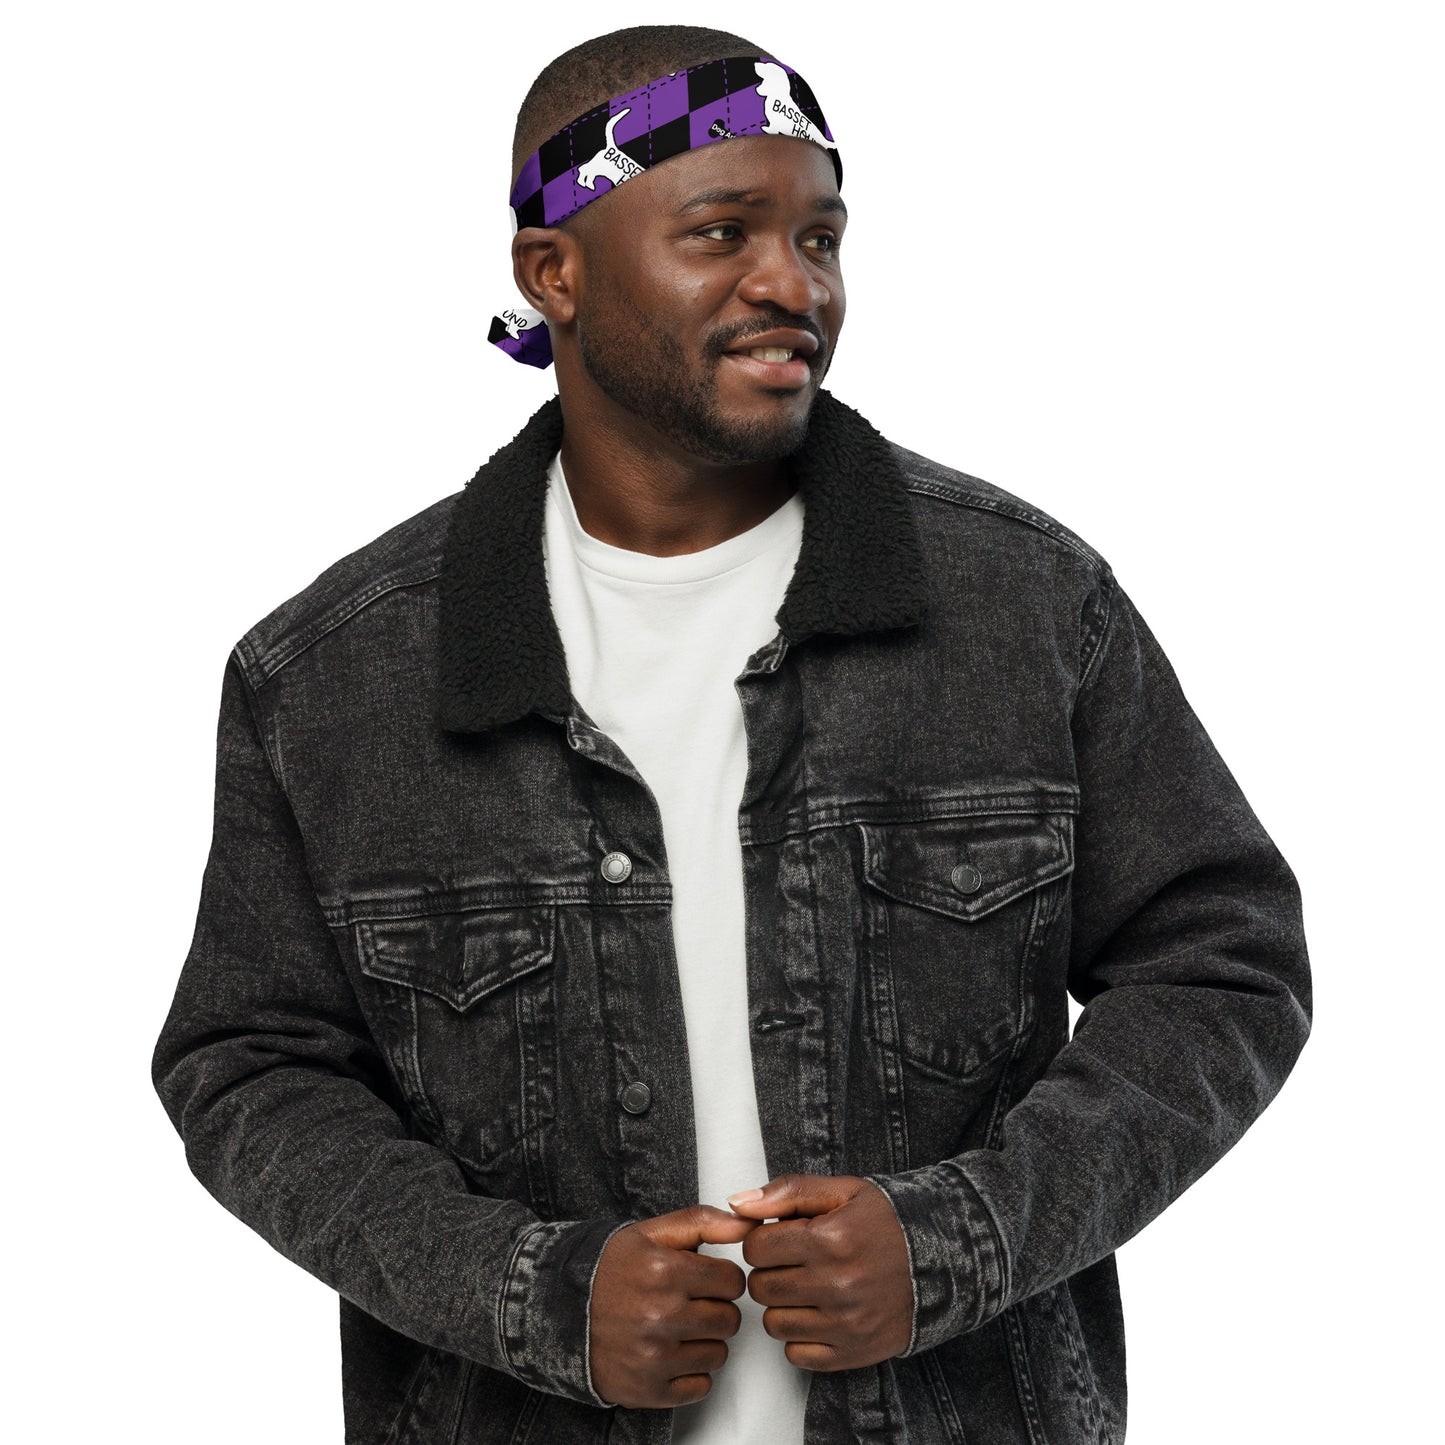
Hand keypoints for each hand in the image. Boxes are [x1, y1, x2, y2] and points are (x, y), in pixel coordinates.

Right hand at [588, 1204, 758, 1408]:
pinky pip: (701, 1386)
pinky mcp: (647, 1390)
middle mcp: (660, 1315)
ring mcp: (653, 1357)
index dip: (721, 1278)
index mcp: (664, 1270)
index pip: (733, 1280)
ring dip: (704, 1341)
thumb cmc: (609, 1270)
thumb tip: (748, 1223)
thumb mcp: (652, 1233)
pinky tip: (669, 1353)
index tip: (704, 1279)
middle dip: (715, 1309)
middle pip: (729, 1319)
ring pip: (719, 1354)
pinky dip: (691, 1373)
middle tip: (689, 1303)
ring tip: (676, 1327)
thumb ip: (704, 1221)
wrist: (558, 1310)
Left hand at [727, 1174, 913, 1371]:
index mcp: (829, 1239)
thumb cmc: (886, 1222)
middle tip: (792, 1262)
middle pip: (761, 1287)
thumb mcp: (842, 1191)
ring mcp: (845, 1323)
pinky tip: (818, 1313)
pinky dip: (799, 1337)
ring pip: (773, 1323)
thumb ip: (788, 1192)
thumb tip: (738, 1203)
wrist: (941, 1261)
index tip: (779, 1238)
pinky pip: (796, 1354)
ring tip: (805, 1287)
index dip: (762, 1239)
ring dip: (782, 1305)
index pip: (756, 1247)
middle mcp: (836, 1284)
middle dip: (769, 1271)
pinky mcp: (853, 1352)